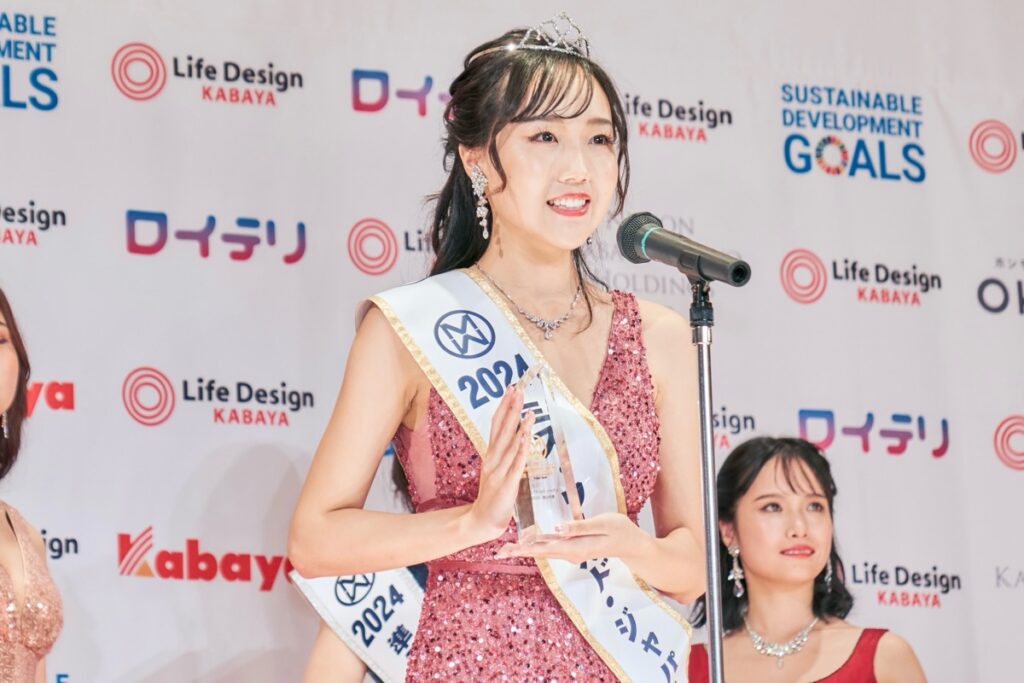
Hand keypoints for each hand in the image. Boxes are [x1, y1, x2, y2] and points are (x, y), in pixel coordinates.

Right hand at [463, 385, 534, 540]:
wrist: (482, 520)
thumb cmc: (493, 494)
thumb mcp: (496, 468)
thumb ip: (504, 452)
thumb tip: (517, 432)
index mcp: (491, 454)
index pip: (496, 425)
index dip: (503, 406)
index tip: (511, 388)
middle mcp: (493, 459)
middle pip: (502, 430)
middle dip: (511, 409)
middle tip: (519, 390)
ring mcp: (499, 472)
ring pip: (510, 446)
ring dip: (519, 428)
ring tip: (528, 411)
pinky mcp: (507, 485)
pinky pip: (515, 466)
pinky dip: (520, 452)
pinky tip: (525, 440)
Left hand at [494, 513, 647, 563]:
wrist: (633, 545)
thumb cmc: (621, 531)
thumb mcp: (603, 524)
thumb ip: (579, 527)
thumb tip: (556, 529)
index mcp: (576, 547)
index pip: (545, 548)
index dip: (524, 548)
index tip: (508, 550)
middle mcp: (570, 552)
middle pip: (539, 552)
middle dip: (518, 551)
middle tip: (498, 551)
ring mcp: (571, 551)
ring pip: (543, 550)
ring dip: (525, 549)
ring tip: (506, 548)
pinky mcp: (573, 546)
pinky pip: (552, 546)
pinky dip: (537, 544)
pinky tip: (527, 541)